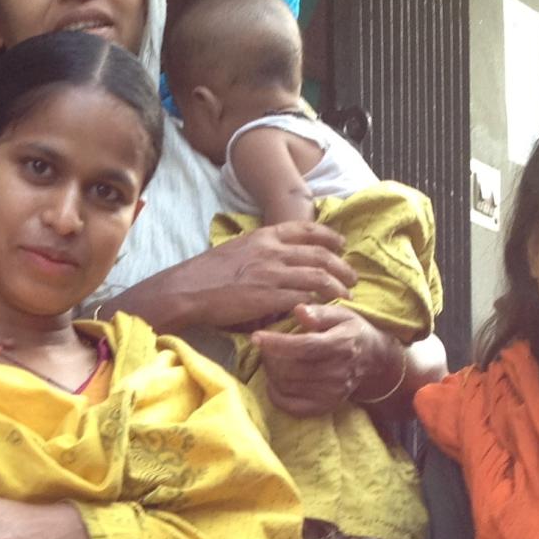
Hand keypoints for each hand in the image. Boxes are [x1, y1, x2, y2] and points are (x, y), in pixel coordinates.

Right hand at [133, 222, 354, 331]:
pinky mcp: (269, 297)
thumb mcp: (237, 250)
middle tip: (352, 276)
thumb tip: (276, 262)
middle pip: (321, 254)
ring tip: (347, 294)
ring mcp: (272, 273)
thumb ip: (260, 252)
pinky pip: (304, 297)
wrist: (187, 289)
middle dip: (342, 266)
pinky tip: (325, 308)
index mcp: (264, 236)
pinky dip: (319, 302)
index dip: (329, 237)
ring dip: (338, 286)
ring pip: (319, 276)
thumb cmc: (206, 274)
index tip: (341, 245)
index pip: (307, 229)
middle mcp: (272, 251)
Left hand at [255, 303, 402, 417]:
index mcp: (341, 345)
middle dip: (270, 357)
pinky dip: (275, 394)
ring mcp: (332, 392)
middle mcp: (338, 372)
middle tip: (266, 346)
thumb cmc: (351, 331)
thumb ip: (319, 312)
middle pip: (290, 369)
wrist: (373, 359)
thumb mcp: (341, 313)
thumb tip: (299, 310)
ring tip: (271, 360)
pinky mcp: (325, 406)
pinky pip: (290, 406)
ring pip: (286, 386)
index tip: (256, 337)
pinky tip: (274, 381)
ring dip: (271, 373)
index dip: (276, 343)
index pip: (303, 347)